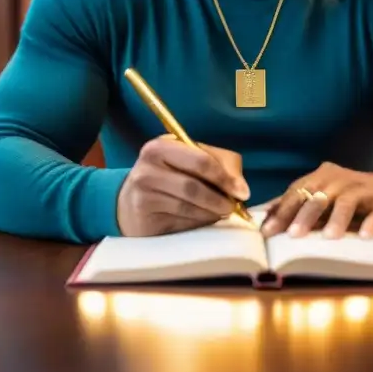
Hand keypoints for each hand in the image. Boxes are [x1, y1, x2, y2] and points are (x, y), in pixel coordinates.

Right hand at [116, 135, 249, 236]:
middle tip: (232, 207)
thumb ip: (219, 163)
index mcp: (160, 147)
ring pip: (189, 209)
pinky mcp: (144, 222)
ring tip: (219, 212)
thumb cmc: (168, 175)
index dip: (225, 178)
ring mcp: (142, 198)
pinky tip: (201, 219)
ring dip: (211, 213)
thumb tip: (241, 187)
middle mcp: (147, 170)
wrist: (129, 201)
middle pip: (194, 187)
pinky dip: (198, 223)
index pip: (200, 161)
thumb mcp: (188, 158)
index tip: (242, 192)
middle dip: (220, 199)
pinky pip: (181, 224)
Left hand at [260, 162, 372, 239]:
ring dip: (336, 219)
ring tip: (328, 237)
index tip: (268, 232)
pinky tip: (365, 236)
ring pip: (345, 201)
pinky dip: (370, 223)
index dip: (282, 211)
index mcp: (321, 176)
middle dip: (304, 215)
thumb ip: (297, 204)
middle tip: (293, 235)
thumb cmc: (351, 198)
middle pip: (318, 195)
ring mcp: (361, 189)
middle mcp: (339, 179)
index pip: (297, 191)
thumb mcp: (323, 197)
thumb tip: (265, 217)